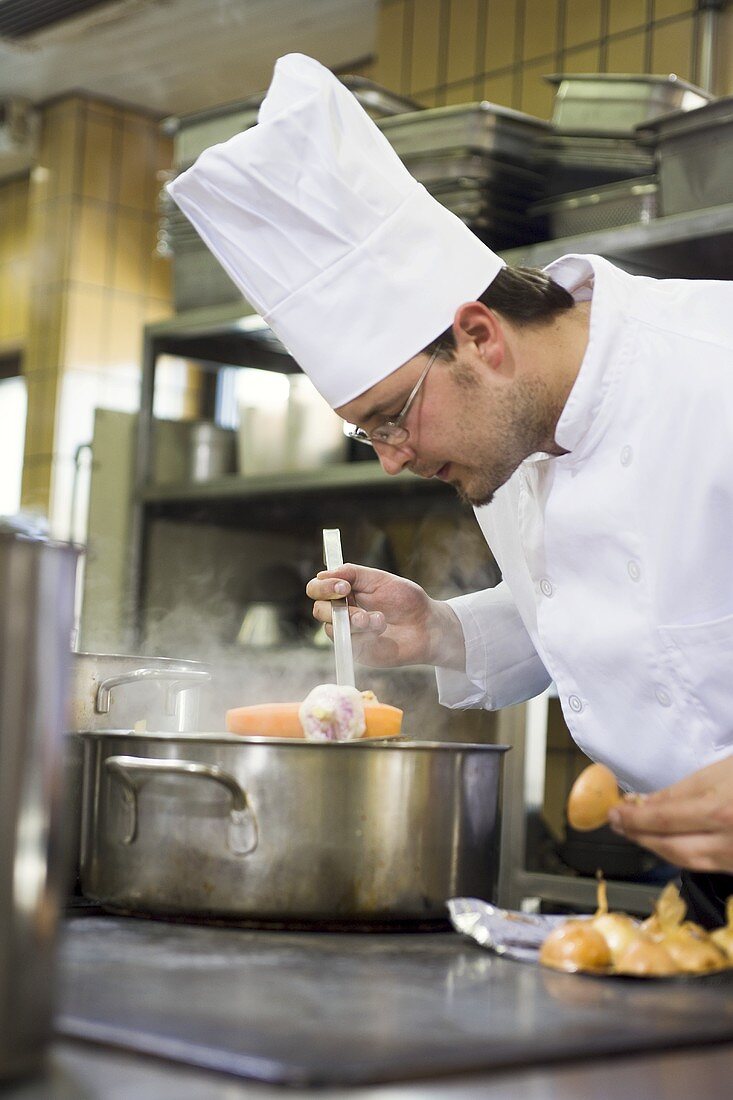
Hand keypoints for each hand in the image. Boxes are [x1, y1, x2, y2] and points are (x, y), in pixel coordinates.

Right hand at [306, 563, 464, 669]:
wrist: (428, 626)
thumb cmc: (407, 600)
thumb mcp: (381, 579)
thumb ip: (353, 573)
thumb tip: (325, 573)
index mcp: (345, 592)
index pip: (318, 588)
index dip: (324, 586)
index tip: (343, 586)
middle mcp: (343, 612)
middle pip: (319, 610)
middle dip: (334, 607)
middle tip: (356, 607)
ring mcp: (349, 632)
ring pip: (332, 628)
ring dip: (354, 621)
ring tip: (379, 620)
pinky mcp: (357, 650)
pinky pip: (348, 643)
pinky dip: (364, 634)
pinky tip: (381, 629)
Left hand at [608, 755, 732, 872]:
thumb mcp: (723, 770)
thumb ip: (684, 790)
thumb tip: (647, 803)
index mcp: (718, 811)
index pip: (665, 817)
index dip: (635, 815)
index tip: (615, 810)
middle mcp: (725, 840)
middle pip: (670, 843)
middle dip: (637, 833)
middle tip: (615, 823)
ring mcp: (732, 856)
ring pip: (684, 859)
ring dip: (653, 847)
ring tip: (632, 833)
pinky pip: (702, 864)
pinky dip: (677, 854)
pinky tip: (663, 844)